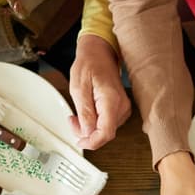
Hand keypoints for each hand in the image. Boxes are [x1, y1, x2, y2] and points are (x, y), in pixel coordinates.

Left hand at [68, 34, 130, 149]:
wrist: (100, 52)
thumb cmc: (89, 64)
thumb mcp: (78, 87)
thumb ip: (84, 112)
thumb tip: (87, 132)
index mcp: (111, 101)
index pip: (106, 132)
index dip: (92, 142)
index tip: (79, 142)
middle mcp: (121, 106)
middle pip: (105, 133)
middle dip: (87, 133)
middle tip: (72, 121)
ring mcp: (123, 108)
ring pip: (106, 130)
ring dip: (89, 128)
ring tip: (77, 115)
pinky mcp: (120, 109)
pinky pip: (107, 123)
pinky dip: (94, 122)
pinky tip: (86, 113)